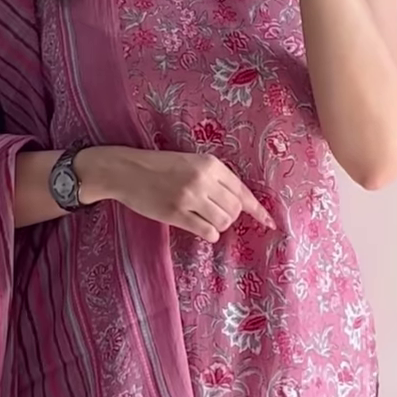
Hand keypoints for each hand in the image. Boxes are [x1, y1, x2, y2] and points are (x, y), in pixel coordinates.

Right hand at [78, 146, 275, 243]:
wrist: (126, 171)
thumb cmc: (159, 167)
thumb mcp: (190, 162)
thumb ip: (214, 178)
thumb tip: (240, 203)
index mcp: (209, 164)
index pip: (241, 190)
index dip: (257, 209)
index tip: (270, 223)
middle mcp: (203, 179)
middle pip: (235, 209)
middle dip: (230, 216)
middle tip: (214, 214)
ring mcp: (190, 197)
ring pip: (223, 222)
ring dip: (218, 226)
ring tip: (204, 219)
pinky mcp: (176, 214)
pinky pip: (207, 232)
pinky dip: (209, 234)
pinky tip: (199, 228)